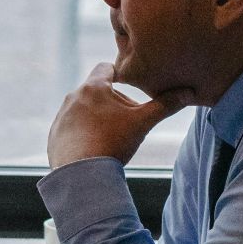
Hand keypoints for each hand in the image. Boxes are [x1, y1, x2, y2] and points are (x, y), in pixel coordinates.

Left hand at [47, 63, 192, 169]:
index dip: (119, 74)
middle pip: (95, 91)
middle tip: (125, 119)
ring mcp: (60, 117)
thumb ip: (164, 105)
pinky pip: (70, 129)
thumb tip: (188, 93)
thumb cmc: (113, 143)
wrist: (82, 175)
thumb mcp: (143, 123)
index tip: (128, 85)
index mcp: (93, 87)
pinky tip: (93, 149)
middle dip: (110, 101)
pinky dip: (82, 135)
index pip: (106, 67)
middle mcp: (72, 97)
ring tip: (109, 137)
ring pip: (82, 110)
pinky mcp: (54, 136)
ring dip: (95, 118)